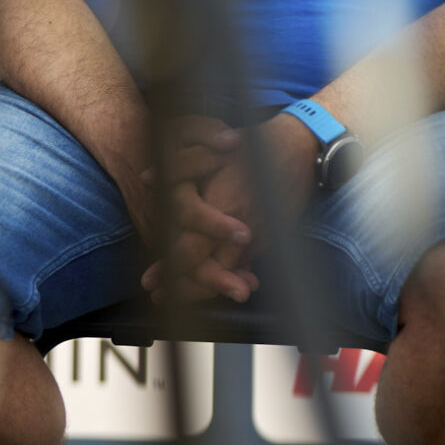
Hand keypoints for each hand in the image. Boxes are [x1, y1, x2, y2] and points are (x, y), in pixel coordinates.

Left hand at [144, 114, 309, 302]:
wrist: (299, 148)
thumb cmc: (251, 147)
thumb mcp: (210, 150)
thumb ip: (178, 167)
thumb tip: (146, 178)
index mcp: (222, 208)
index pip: (190, 251)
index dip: (168, 270)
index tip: (149, 283)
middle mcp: (242, 230)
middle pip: (208, 272)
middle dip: (183, 289)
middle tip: (158, 297)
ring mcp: (259, 237)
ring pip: (228, 273)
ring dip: (205, 287)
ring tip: (179, 295)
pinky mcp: (270, 238)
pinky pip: (244, 263)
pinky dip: (228, 275)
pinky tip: (213, 282)